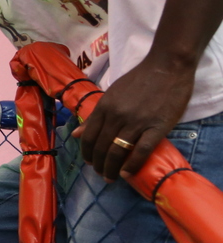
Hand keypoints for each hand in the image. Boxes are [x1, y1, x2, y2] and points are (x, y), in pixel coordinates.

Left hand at [73, 56, 195, 181]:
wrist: (168, 66)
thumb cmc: (139, 79)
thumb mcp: (111, 94)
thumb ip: (95, 115)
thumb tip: (75, 134)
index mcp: (104, 107)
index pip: (88, 137)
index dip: (86, 153)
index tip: (89, 162)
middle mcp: (116, 116)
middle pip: (101, 147)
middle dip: (98, 164)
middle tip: (100, 173)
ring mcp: (137, 122)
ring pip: (117, 152)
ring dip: (111, 168)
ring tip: (110, 177)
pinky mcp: (157, 127)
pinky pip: (141, 151)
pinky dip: (133, 165)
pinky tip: (127, 173)